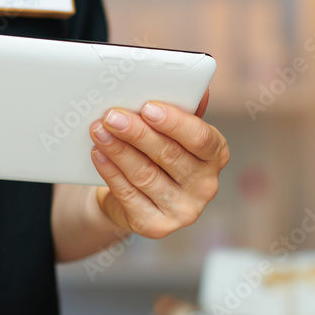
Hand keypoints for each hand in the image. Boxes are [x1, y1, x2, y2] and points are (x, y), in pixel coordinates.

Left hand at [89, 90, 230, 238]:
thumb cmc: (159, 155)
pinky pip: (129, 194)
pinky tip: (98, 154)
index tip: (148, 107)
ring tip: (99, 130)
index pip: (202, 139)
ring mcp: (183, 211)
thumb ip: (185, 110)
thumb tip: (202, 88)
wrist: (137, 198)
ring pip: (145, 175)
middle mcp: (206, 186)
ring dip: (118, 150)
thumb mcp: (174, 132)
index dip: (175, 123)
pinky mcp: (156, 226)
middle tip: (112, 115)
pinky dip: (110, 171)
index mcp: (216, 156)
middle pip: (169, 155)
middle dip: (137, 133)